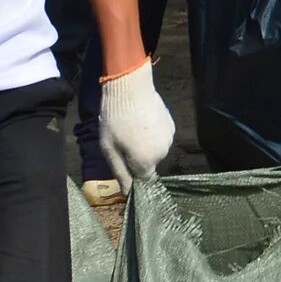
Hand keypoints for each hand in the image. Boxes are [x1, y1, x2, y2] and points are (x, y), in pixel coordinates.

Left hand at [98, 58, 175, 184]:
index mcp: (146, 163)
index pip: (141, 180)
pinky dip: (152, 133)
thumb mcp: (109, 150)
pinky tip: (142, 120)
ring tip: (132, 128)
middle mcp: (162, 154)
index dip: (131, 172)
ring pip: (155, 149)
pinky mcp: (171, 125)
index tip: (122, 159)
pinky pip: (160, 136)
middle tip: (122, 140)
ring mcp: (169, 139)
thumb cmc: (114, 120)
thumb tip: (128, 193)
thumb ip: (120, 173)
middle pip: (148, 164)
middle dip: (136, 157)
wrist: (130, 88)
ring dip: (145, 144)